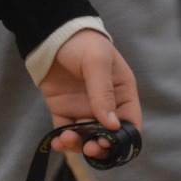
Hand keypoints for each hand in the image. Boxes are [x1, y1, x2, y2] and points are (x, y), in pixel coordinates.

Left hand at [38, 29, 140, 158]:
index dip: (122, 139)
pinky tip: (57, 143)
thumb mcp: (96, 63)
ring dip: (79, 145)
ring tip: (67, 140)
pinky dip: (62, 140)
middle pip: (108, 136)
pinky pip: (65, 130)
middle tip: (90, 148)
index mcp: (122, 94)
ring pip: (86, 137)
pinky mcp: (63, 108)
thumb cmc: (81, 42)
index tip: (108, 142)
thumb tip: (112, 125)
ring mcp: (84, 108)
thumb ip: (103, 92)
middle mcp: (105, 105)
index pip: (130, 124)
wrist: (50, 31)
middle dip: (101, 147)